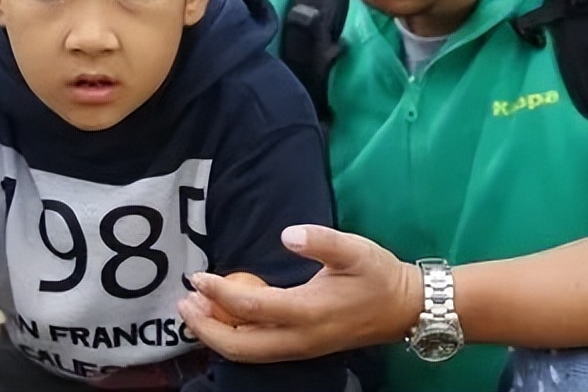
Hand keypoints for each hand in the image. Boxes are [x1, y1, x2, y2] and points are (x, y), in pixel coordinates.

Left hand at [178, 224, 420, 362]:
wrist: (404, 308)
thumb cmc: (378, 276)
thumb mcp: (354, 250)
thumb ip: (321, 240)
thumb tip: (288, 234)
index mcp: (307, 312)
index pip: (249, 307)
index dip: (218, 293)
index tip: (196, 276)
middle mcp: (298, 338)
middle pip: (239, 346)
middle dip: (205, 328)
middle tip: (183, 303)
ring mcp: (300, 348)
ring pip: (247, 353)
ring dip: (217, 336)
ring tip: (195, 310)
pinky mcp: (302, 347)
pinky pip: (258, 350)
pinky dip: (234, 338)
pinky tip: (224, 318)